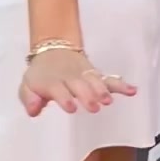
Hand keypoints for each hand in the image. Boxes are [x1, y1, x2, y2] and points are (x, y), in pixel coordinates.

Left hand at [19, 48, 137, 118]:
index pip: (58, 89)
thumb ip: (29, 98)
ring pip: (95, 81)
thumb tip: (33, 111)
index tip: (71, 106)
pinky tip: (132, 91)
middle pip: (80, 86)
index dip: (64, 97)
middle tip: (95, 106)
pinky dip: (121, 85)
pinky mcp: (95, 75)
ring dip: (103, 90)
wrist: (53, 50)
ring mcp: (84, 75)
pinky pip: (109, 79)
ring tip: (109, 100)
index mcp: (52, 82)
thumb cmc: (40, 76)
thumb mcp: (27, 86)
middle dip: (88, 95)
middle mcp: (70, 78)